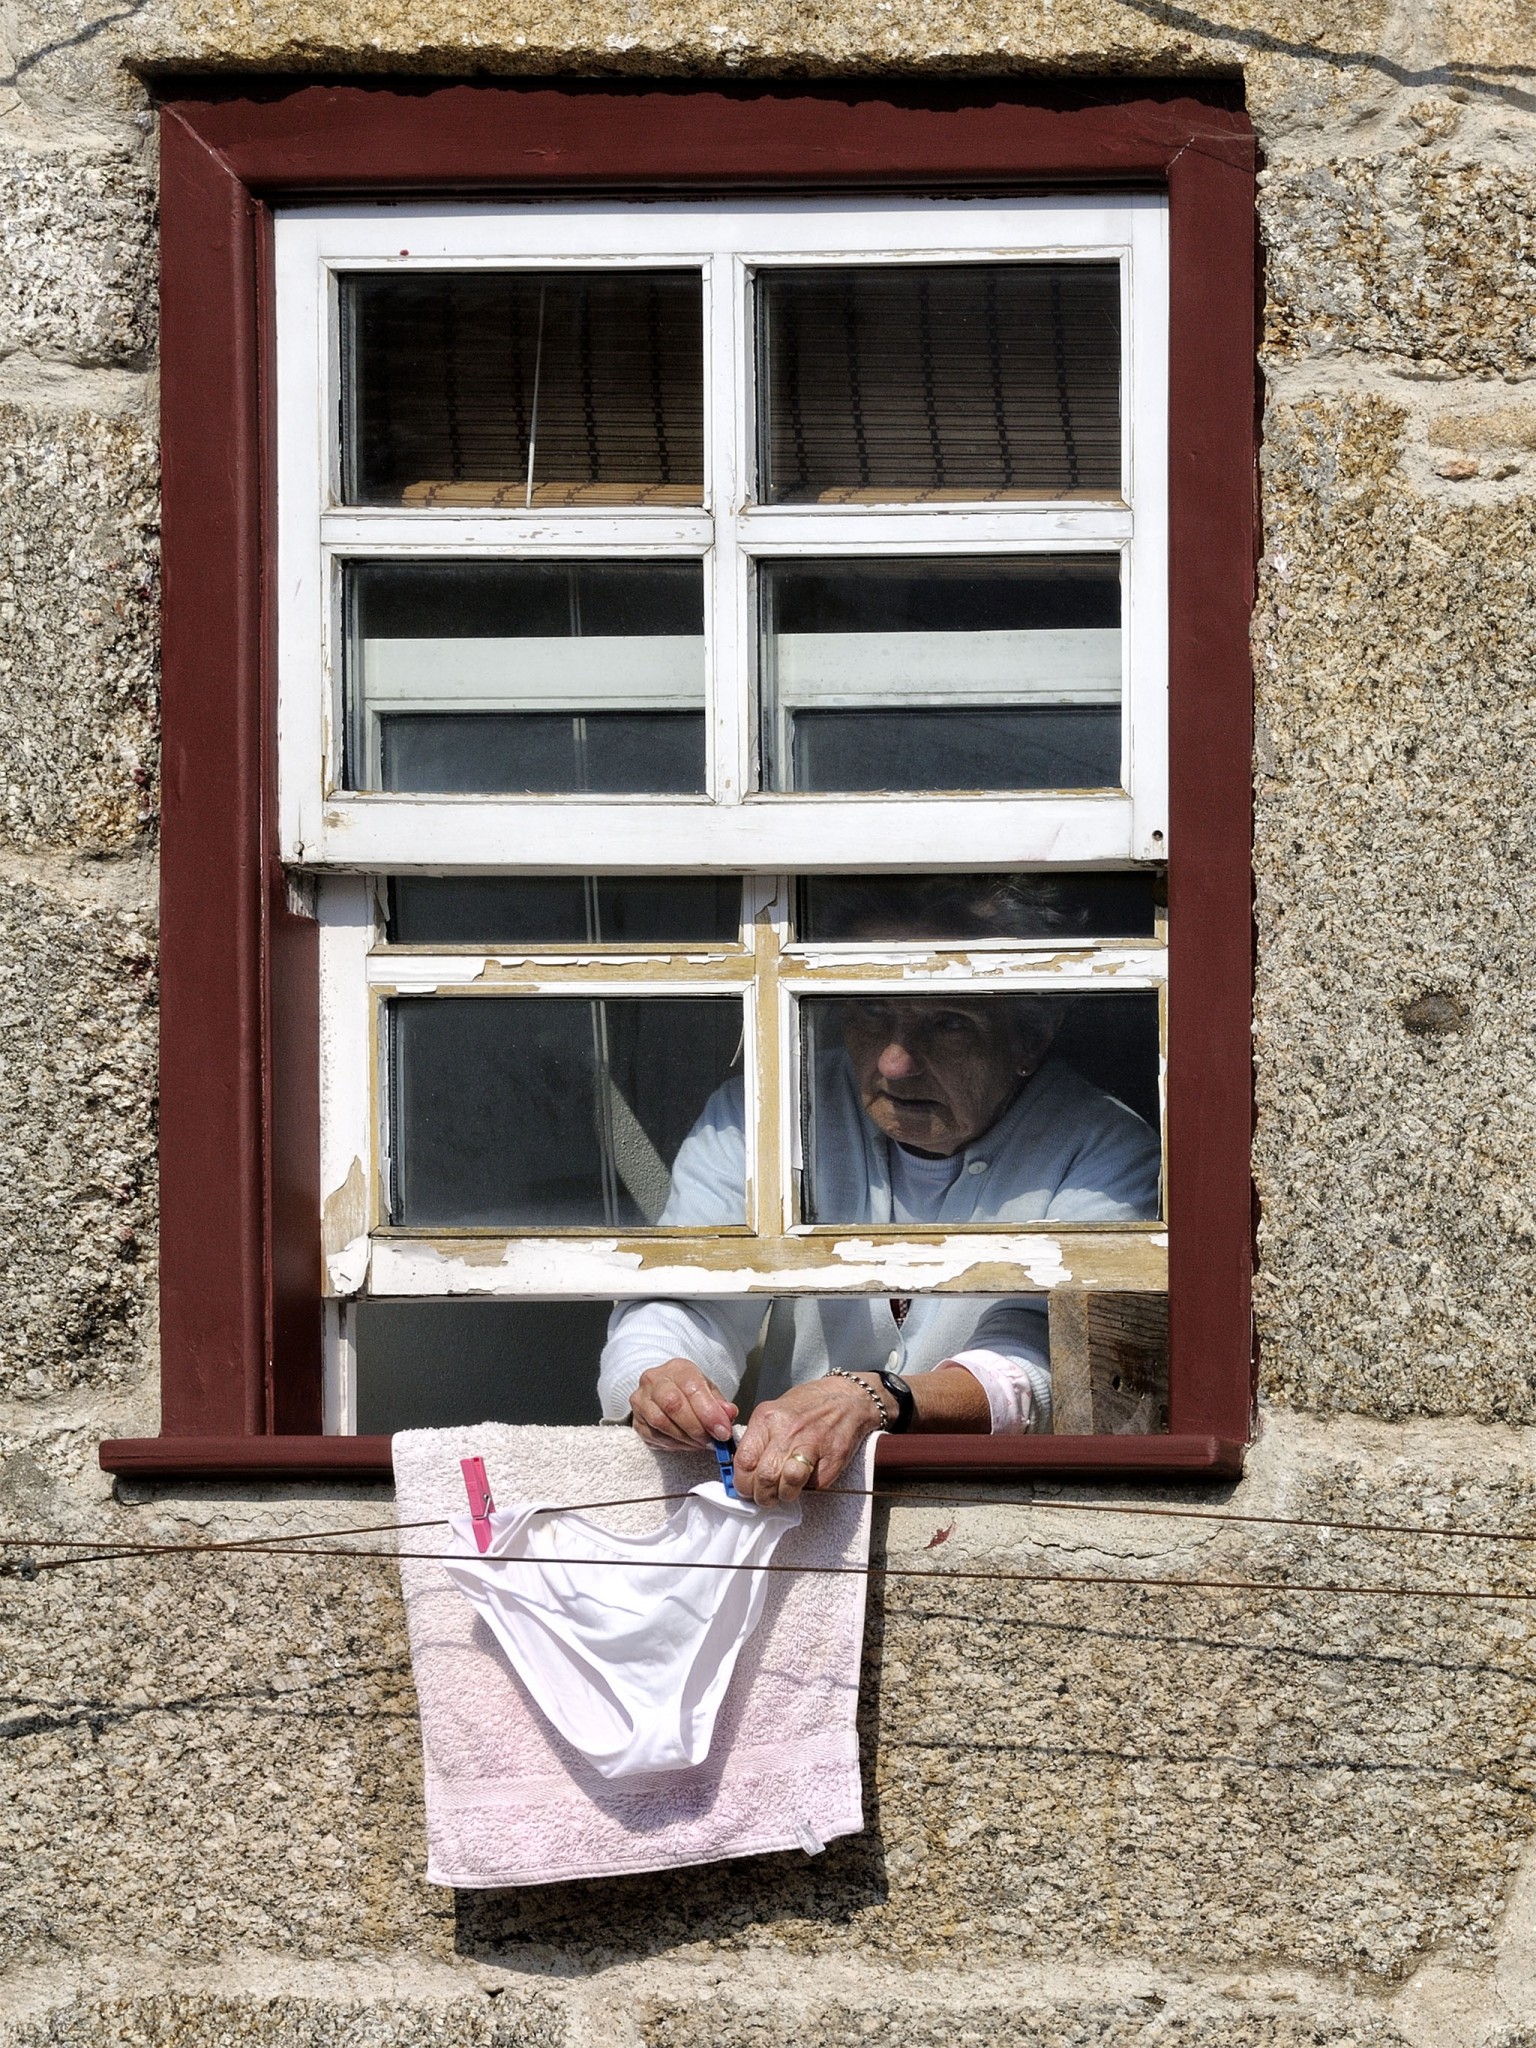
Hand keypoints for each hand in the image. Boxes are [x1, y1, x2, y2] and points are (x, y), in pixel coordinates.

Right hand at [630, 1358, 737, 1450]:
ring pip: (661, 1422)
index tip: (723, 1432)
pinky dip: (675, 1445)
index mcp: (677, 1368)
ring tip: (702, 1444)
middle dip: (697, 1427)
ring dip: (686, 1438)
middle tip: (713, 1441)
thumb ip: (720, 1403)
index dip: (709, 1413)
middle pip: (673, 1404)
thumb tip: (729, 1414)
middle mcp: (653, 1380)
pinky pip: (654, 1436)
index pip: (692, 1388)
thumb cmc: (690, 1392)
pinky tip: (688, 1445)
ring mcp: (640, 1400)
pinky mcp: (636, 1421)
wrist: (664, 1393)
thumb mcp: (709, 1391)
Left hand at [732, 1375, 883, 1507]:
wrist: (847, 1398)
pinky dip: (807, 1488)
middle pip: (764, 1477)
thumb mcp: (775, 1411)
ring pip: (787, 1485)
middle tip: (764, 1496)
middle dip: (761, 1495)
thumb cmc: (808, 1405)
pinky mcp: (833, 1459)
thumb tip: (743, 1470)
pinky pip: (813, 1486)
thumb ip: (758, 1438)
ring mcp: (812, 1445)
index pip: (744, 1461)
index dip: (742, 1482)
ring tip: (783, 1492)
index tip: (745, 1488)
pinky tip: (807, 1478)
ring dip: (783, 1496)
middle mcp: (788, 1431)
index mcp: (768, 1418)